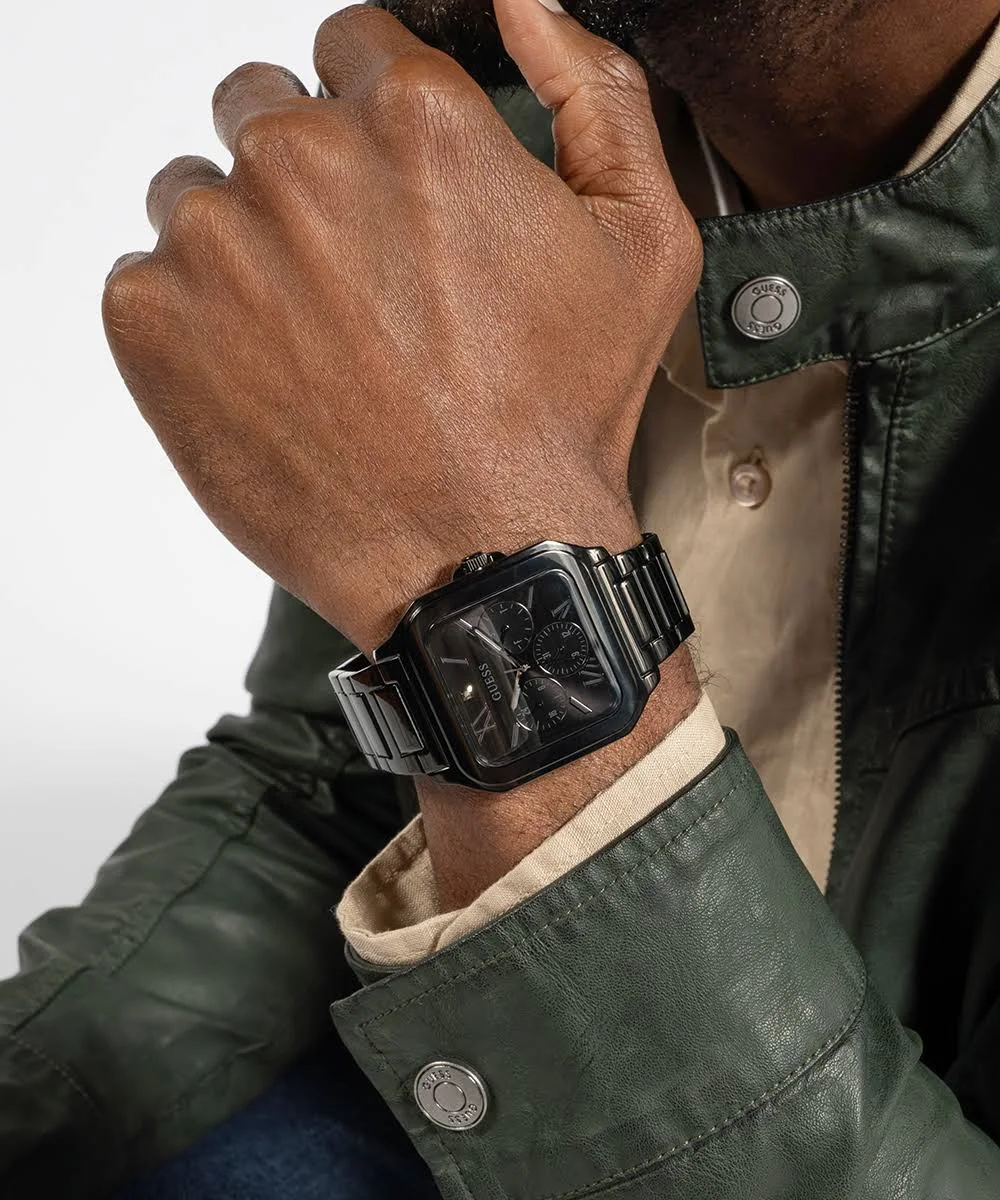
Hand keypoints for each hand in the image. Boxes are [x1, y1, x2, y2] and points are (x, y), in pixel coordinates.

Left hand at [103, 0, 702, 656]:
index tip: (389, 195)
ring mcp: (216, 242)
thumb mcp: (642, 244)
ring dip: (243, 247)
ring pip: (196, 194)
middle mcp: (301, 161)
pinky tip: (268, 378)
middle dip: (305, 174)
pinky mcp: (153, 322)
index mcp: (415, 120)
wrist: (482, 559)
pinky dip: (195, 321)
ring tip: (314, 341)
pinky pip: (147, 278)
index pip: (350, 48)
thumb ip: (598, 91)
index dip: (375, 123)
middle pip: (262, 110)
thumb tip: (530, 7)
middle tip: (355, 279)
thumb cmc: (556, 418)